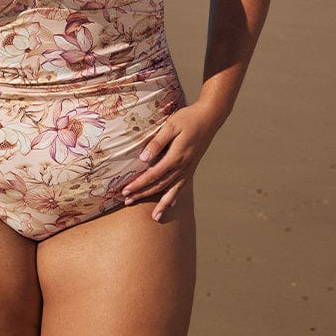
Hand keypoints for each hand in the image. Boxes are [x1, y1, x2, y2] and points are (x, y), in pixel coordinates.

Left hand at [122, 102, 220, 220]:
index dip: (138, 184)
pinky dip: (175, 196)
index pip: (153, 175)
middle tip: (127, 202)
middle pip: (159, 185)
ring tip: (154, 217)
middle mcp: (182, 167)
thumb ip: (157, 143)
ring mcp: (188, 168)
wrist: (210, 117)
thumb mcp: (171, 126)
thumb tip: (143, 158)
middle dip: (143, 194)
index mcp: (175, 157)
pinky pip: (182, 186)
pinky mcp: (191, 167)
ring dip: (160, 203)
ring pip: (172, 190)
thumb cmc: (188, 119)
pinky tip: (171, 204)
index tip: (125, 191)